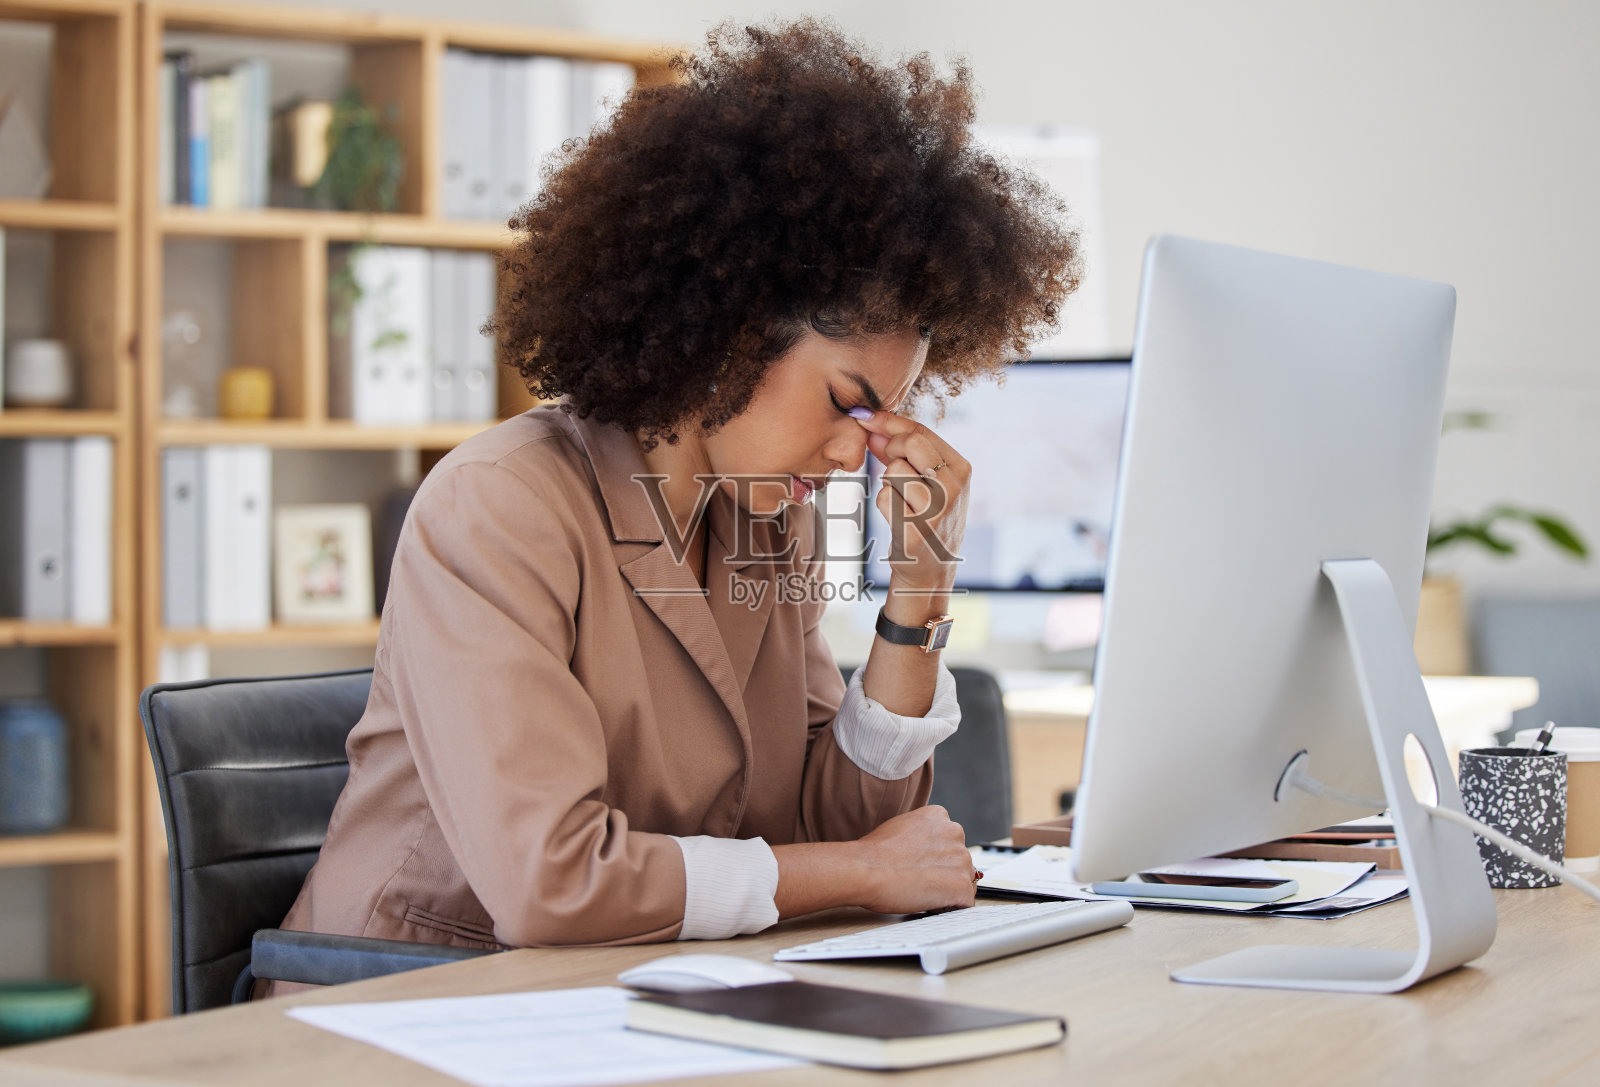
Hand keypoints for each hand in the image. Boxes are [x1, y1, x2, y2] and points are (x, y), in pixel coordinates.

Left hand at [851, 409, 967, 594]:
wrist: (930, 569)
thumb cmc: (925, 519)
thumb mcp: (928, 482)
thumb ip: (903, 453)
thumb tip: (872, 427)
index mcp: (961, 469)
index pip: (921, 431)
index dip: (888, 422)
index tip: (865, 418)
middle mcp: (954, 487)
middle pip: (910, 443)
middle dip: (890, 448)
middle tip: (888, 463)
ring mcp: (937, 509)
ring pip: (894, 471)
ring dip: (889, 483)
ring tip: (903, 501)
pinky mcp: (916, 530)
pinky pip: (884, 498)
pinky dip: (884, 504)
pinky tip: (899, 518)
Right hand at [854, 805, 976, 913]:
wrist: (866, 870)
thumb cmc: (874, 853)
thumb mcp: (900, 826)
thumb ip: (921, 834)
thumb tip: (926, 850)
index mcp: (939, 816)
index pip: (950, 840)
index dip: (935, 857)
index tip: (920, 864)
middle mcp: (955, 833)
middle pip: (959, 859)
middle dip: (945, 872)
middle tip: (919, 879)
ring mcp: (961, 860)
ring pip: (964, 880)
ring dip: (948, 889)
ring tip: (921, 891)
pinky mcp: (961, 887)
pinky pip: (965, 902)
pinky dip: (950, 907)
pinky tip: (928, 903)